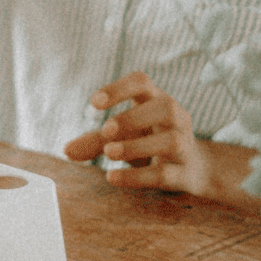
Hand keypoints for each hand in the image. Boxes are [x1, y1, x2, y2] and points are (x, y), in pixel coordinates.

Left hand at [62, 72, 260, 209]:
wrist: (193, 168)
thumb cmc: (151, 142)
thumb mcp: (123, 137)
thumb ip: (94, 142)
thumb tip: (66, 150)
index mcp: (155, 100)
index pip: (142, 82)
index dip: (118, 89)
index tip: (94, 104)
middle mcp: (175, 118)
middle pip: (165, 107)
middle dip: (133, 118)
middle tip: (105, 130)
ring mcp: (184, 145)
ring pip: (170, 141)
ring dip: (137, 146)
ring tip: (109, 153)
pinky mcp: (184, 173)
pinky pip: (165, 174)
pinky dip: (137, 177)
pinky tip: (112, 177)